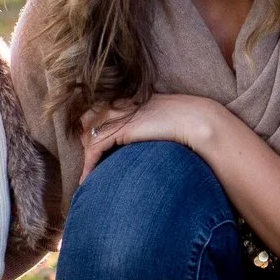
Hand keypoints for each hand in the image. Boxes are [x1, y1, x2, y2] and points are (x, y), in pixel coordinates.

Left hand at [78, 93, 223, 178]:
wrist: (194, 121)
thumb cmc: (183, 122)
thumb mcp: (157, 119)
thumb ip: (142, 124)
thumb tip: (137, 138)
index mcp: (126, 98)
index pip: (96, 113)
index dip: (91, 132)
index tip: (93, 153)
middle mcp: (118, 104)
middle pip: (87, 124)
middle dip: (85, 144)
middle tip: (90, 167)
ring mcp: (117, 115)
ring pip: (89, 139)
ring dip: (86, 161)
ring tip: (87, 181)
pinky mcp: (119, 129)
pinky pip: (95, 148)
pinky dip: (89, 166)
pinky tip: (88, 180)